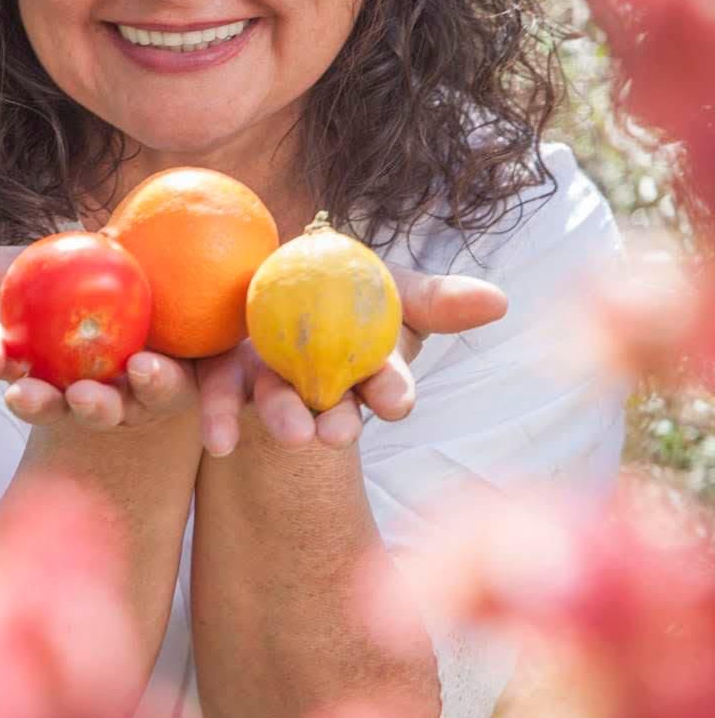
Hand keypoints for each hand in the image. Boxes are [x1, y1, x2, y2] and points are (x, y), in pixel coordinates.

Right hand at [0, 222, 196, 432]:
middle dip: (43, 405)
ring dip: (104, 406)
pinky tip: (157, 370)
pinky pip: (190, 394)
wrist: (155, 275)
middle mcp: (85, 394)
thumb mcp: (19, 270)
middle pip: (60, 406)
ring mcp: (140, 395)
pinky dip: (169, 392)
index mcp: (38, 371)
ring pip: (122, 408)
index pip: (5, 368)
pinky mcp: (195, 385)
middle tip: (27, 395)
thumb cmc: (68, 279)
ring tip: (101, 388)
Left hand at [196, 264, 507, 456]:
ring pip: (275, 401)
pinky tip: (218, 441)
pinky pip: (217, 391)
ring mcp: (271, 380)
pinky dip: (219, 415)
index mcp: (366, 369)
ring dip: (283, 419)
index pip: (386, 384)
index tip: (397, 400)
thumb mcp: (398, 290)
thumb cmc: (355, 290)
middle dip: (336, 421)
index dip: (392, 391)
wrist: (285, 276)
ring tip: (289, 434)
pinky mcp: (223, 372)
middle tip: (337, 434)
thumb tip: (499, 301)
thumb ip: (441, 300)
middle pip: (329, 405)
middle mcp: (320, 384)